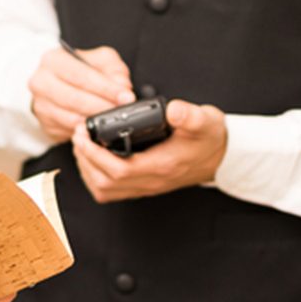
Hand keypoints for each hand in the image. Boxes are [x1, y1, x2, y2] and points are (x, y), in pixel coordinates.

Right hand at [29, 45, 134, 142]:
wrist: (58, 85)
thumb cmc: (81, 71)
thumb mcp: (99, 61)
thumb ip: (113, 70)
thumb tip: (122, 88)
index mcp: (53, 60)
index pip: (81, 75)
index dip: (106, 88)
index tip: (125, 97)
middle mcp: (41, 82)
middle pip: (75, 99)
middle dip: (102, 106)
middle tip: (122, 111)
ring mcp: (41, 105)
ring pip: (72, 118)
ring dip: (96, 121)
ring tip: (114, 120)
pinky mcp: (46, 124)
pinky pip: (70, 131)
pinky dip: (88, 131)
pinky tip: (100, 127)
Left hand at [71, 98, 227, 202]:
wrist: (222, 157)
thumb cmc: (210, 137)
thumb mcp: (205, 120)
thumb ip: (189, 115)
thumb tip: (172, 109)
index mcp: (162, 165)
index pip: (118, 169)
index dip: (94, 154)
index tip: (82, 134)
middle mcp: (152, 181)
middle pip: (105, 182)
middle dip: (85, 158)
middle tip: (78, 134)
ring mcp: (147, 186)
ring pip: (105, 190)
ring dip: (87, 169)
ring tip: (82, 145)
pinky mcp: (144, 186)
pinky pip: (112, 192)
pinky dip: (96, 178)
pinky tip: (93, 160)